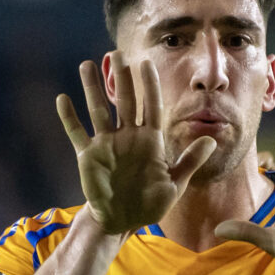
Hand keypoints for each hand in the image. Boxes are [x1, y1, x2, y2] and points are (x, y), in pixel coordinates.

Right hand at [56, 53, 216, 233]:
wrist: (123, 220)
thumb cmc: (150, 203)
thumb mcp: (174, 184)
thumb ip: (190, 161)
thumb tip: (212, 139)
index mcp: (150, 141)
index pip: (151, 106)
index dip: (149, 85)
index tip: (147, 63)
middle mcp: (128, 137)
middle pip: (125, 101)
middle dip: (122, 78)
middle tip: (118, 54)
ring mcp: (107, 144)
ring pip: (99, 110)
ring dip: (93, 89)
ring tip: (87, 65)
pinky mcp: (88, 156)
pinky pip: (77, 134)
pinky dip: (69, 118)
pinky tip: (62, 99)